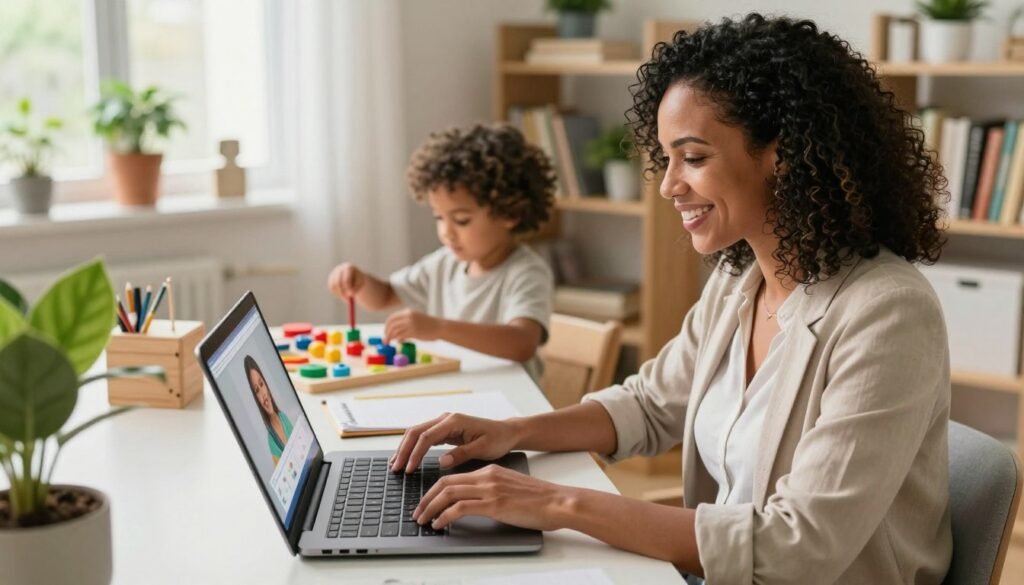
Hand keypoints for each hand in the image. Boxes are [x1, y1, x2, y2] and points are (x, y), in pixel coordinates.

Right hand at [326, 262, 364, 298]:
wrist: (354, 276)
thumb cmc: (358, 281)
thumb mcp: (359, 285)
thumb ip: (355, 290)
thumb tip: (349, 296)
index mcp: (348, 268)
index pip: (346, 279)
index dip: (348, 289)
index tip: (351, 296)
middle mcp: (339, 269)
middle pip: (337, 282)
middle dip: (342, 292)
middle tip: (347, 300)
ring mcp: (333, 273)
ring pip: (334, 287)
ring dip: (341, 294)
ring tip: (348, 295)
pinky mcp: (330, 278)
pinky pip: (331, 288)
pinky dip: (337, 293)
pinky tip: (343, 292)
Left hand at [384, 308, 441, 342]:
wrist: (440, 327)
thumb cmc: (428, 324)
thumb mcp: (415, 318)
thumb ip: (405, 322)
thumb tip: (394, 332)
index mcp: (408, 312)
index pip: (392, 318)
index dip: (386, 326)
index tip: (385, 332)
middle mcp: (408, 316)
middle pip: (392, 325)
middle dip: (386, 333)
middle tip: (385, 340)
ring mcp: (411, 324)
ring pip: (395, 331)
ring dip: (390, 338)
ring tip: (389, 343)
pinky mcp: (414, 332)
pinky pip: (402, 336)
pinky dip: (398, 340)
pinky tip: (399, 342)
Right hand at [391, 412, 519, 472]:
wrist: (506, 432)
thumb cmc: (497, 439)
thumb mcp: (482, 449)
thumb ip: (461, 454)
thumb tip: (441, 461)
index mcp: (454, 421)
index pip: (427, 437)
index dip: (415, 454)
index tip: (409, 469)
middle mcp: (446, 419)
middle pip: (416, 432)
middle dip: (404, 450)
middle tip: (395, 468)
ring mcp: (444, 423)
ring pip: (417, 433)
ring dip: (405, 448)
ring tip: (396, 464)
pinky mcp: (444, 429)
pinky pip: (424, 437)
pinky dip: (413, 447)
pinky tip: (407, 458)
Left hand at [413, 464, 574, 531]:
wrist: (558, 501)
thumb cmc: (540, 499)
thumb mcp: (511, 488)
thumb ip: (493, 490)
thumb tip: (476, 503)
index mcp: (490, 471)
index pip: (454, 477)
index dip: (435, 489)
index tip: (426, 501)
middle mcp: (486, 476)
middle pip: (445, 483)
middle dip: (426, 498)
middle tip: (417, 512)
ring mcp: (490, 489)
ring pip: (448, 494)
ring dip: (431, 508)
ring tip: (423, 520)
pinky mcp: (494, 504)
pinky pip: (460, 508)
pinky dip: (445, 517)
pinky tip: (440, 525)